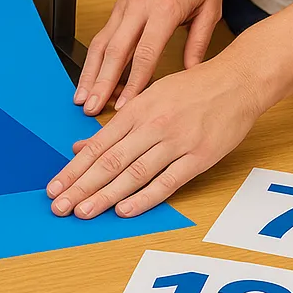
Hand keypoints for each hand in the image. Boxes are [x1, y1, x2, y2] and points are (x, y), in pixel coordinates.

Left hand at [49, 53, 264, 218]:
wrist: (238, 81)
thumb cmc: (192, 88)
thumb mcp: (148, 97)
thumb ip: (115, 127)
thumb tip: (79, 147)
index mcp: (136, 110)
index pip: (97, 146)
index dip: (73, 169)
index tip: (54, 187)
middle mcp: (152, 125)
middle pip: (110, 161)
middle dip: (81, 186)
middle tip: (60, 206)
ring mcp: (176, 142)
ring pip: (134, 173)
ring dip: (106, 196)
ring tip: (84, 211)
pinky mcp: (200, 157)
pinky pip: (168, 182)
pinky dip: (144, 198)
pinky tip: (124, 210)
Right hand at [75, 0, 221, 116]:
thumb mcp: (211, 8)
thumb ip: (199, 43)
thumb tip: (191, 75)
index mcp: (165, 9)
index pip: (145, 53)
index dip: (134, 82)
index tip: (126, 105)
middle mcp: (138, 8)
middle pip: (114, 52)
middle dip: (101, 83)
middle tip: (91, 108)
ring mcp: (124, 7)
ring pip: (101, 45)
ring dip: (89, 73)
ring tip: (81, 97)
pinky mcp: (118, 7)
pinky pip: (102, 37)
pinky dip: (94, 60)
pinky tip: (90, 77)